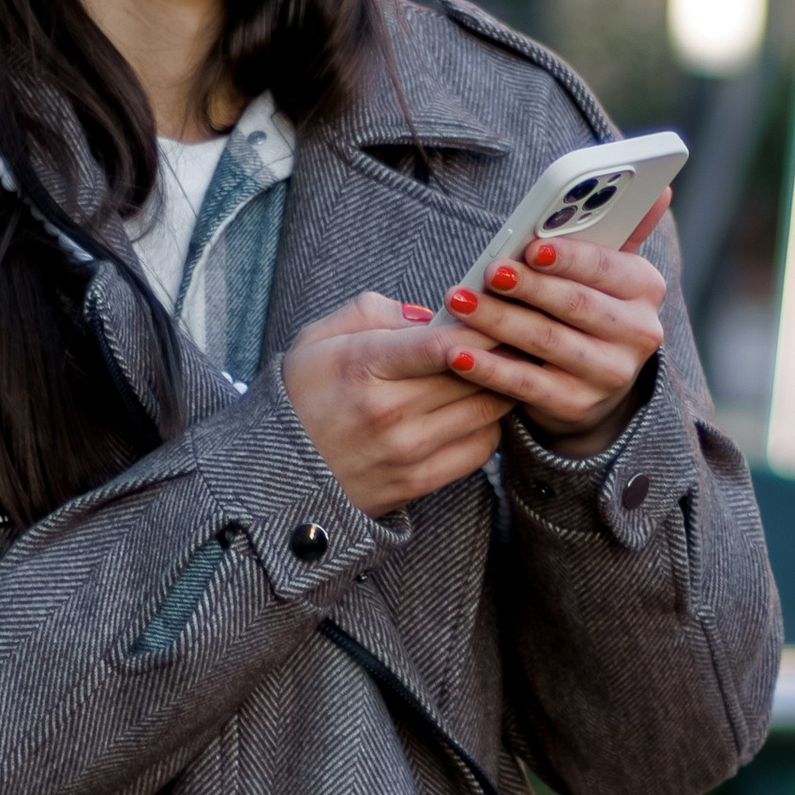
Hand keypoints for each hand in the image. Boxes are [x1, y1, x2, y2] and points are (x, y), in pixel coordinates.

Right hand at [281, 294, 511, 516]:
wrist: (274, 472)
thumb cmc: (301, 397)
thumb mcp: (320, 339)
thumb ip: (374, 312)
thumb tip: (430, 315)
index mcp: (363, 366)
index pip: (442, 343)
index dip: (483, 326)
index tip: (502, 312)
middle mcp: (387, 411)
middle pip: (473, 375)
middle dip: (503, 352)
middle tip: (519, 336)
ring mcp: (404, 451)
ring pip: (485, 411)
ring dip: (501, 389)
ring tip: (505, 370)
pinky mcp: (415, 483)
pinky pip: (478, 451)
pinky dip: (489, 427)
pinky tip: (479, 411)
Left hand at [433, 200, 671, 450]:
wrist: (594, 383)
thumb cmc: (591, 307)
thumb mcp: (610, 269)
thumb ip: (624, 228)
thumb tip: (660, 189)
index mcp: (646, 290)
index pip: (608, 268)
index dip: (569, 257)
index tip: (531, 247)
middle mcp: (638, 334)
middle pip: (576, 304)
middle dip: (528, 286)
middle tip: (488, 271)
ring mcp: (609, 374)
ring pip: (546, 342)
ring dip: (497, 321)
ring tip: (459, 302)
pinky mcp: (576, 405)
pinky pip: (526, 385)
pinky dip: (489, 368)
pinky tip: (457, 354)